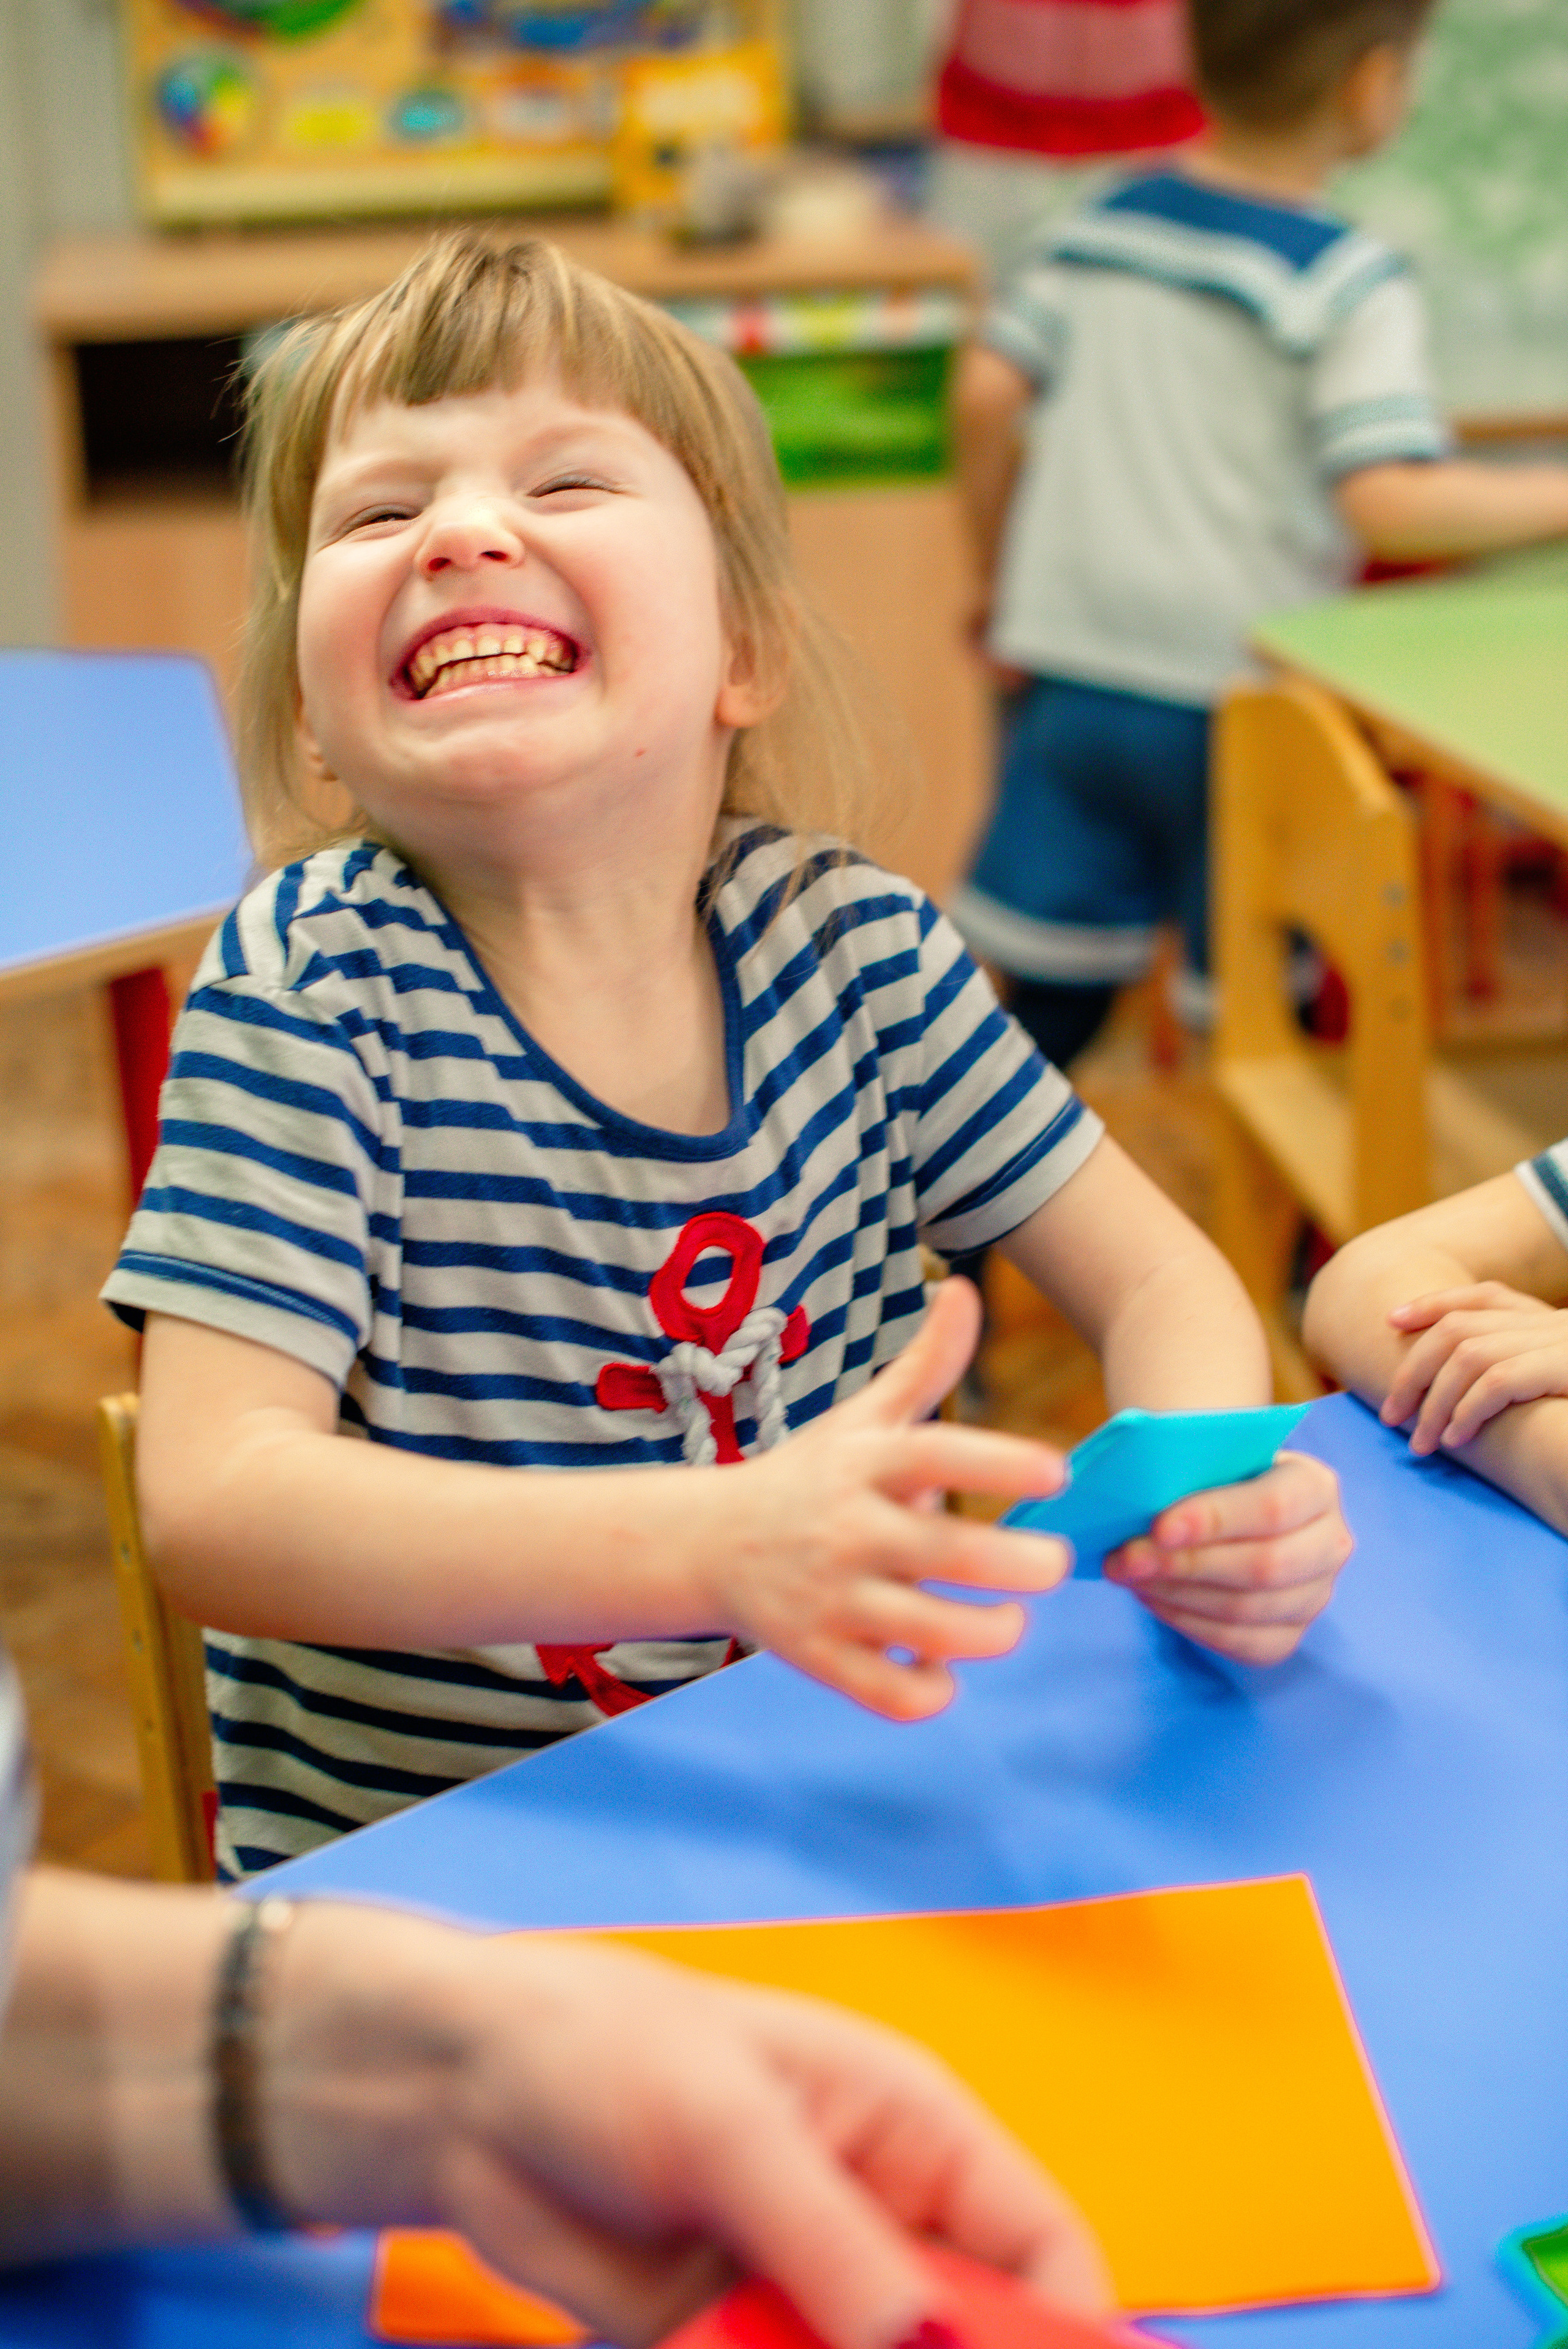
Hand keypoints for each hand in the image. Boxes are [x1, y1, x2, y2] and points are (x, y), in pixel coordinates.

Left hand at [270, 1913, 1113, 2348]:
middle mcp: (878, 2222)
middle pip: (968, 2337)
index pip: (1040, 2248)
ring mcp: (807, 2294)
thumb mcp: (728, 2125)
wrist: (461, 2097)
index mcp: (912, 2132)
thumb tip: (924, 2339)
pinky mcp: (731, 2346)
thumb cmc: (608, 2050)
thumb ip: (828, 2236)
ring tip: (749, 2340)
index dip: (1070, 2335)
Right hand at [709, 1279, 1070, 1720]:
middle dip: (1016, 1565)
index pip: (936, 1454)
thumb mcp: (863, 1417)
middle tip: (1054, 1564)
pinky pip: (886, 1692)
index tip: (1058, 1472)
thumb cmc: (812, 1476)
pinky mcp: (818, 1657)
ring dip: (987, 1633)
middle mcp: (849, 1528)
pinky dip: (928, 1692)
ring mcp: (831, 1597)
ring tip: (1010, 1620)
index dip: (1000, 1462)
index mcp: (866, 1464)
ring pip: (926, 1631)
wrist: (710, 1543)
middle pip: (944, 1552)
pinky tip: (944, 1668)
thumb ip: (926, 1362)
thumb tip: (964, 1288)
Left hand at [1103, 1451, 1351, 1664]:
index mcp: (1317, 1486)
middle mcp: (1329, 1543)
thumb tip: (1140, 1495)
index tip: (1160, 1527)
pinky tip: (1152, 1598)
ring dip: (1177, 1595)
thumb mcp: (1212, 1454)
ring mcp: (1315, 1595)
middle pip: (1264, 1566)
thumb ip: (1189, 1467)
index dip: (1216, 1519)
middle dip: (1186, 1565)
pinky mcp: (1289, 1634)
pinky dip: (1188, 1622)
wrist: (1229, 1501)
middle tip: (1127, 1559)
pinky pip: (1240, 1642)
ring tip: (1129, 1575)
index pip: (1274, 1507)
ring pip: (1247, 1609)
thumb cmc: (1216, 1472)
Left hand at [1382, 1282, 1567, 1452]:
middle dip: (1414, 1371)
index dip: (1433, 1305)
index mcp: (1547, 1321)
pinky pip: (1498, 1382)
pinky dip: (1467, 1411)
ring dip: (1435, 1403)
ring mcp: (1558, 1343)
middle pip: (1459, 1328)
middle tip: (1391, 1416)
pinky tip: (1455, 1439)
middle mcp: (1551, 1323)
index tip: (1392, 1321)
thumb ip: (1521, 1368)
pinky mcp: (1565, 1369)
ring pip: (1470, 1356)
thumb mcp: (1558, 1377)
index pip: (1484, 1297)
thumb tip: (1456, 1384)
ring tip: (1421, 1442)